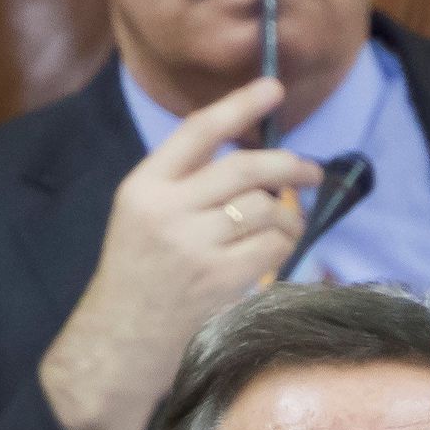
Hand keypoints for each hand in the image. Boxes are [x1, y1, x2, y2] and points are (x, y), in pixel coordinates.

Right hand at [39, 77, 322, 429]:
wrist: (119, 341)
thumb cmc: (137, 275)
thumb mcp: (142, 216)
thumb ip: (184, 183)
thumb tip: (256, 158)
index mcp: (143, 187)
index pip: (198, 131)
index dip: (240, 105)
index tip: (273, 87)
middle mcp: (167, 211)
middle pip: (245, 168)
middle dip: (289, 165)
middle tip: (311, 171)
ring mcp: (194, 247)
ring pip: (265, 209)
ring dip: (288, 215)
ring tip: (288, 224)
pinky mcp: (219, 280)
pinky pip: (271, 247)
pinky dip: (285, 244)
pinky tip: (279, 249)